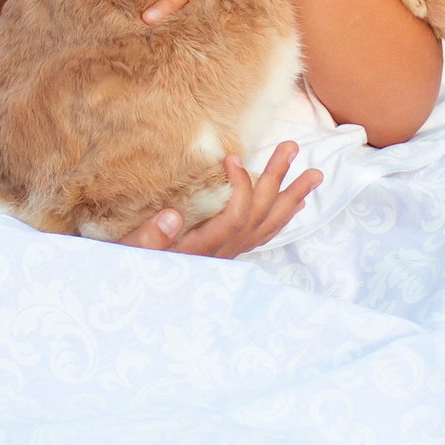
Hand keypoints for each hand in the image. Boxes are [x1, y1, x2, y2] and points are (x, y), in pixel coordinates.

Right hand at [118, 141, 321, 257]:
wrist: (141, 297)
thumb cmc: (131, 264)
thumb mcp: (132, 252)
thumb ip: (150, 239)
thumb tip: (170, 216)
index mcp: (201, 249)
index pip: (234, 218)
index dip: (240, 187)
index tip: (232, 158)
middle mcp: (222, 253)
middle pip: (258, 216)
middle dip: (277, 181)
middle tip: (291, 148)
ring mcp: (228, 254)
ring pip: (267, 226)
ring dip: (290, 198)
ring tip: (312, 175)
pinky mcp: (228, 253)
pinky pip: (263, 235)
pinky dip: (281, 217)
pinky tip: (295, 203)